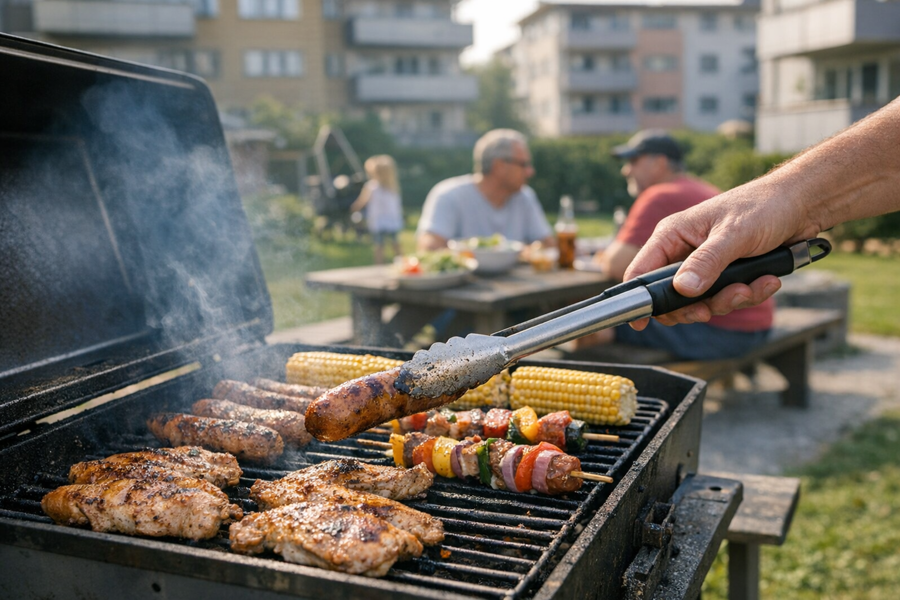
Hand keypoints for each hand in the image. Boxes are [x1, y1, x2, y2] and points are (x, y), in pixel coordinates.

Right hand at [623, 178, 819, 328]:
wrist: (802, 205)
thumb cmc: (764, 206)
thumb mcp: (733, 235)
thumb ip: (707, 262)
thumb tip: (683, 290)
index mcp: (672, 235)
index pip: (642, 271)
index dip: (639, 299)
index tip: (640, 323)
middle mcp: (684, 252)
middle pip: (671, 297)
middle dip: (696, 306)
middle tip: (710, 309)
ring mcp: (705, 265)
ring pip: (702, 302)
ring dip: (729, 300)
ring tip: (752, 286)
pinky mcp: (727, 275)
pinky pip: (728, 298)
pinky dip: (748, 295)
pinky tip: (766, 281)